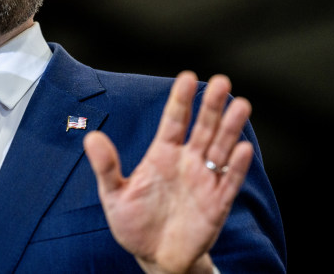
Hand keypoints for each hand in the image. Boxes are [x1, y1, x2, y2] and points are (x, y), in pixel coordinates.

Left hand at [84, 71, 253, 273]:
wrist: (156, 258)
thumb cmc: (134, 223)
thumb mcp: (114, 195)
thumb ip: (106, 166)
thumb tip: (91, 137)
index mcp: (163, 154)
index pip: (174, 120)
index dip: (181, 99)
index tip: (187, 77)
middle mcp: (188, 162)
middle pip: (203, 128)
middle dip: (212, 106)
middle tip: (222, 82)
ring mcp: (204, 181)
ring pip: (221, 149)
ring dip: (230, 128)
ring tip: (241, 105)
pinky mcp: (217, 204)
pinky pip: (229, 182)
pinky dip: (236, 166)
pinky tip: (242, 148)